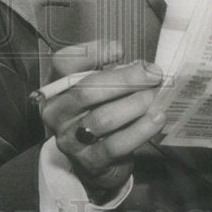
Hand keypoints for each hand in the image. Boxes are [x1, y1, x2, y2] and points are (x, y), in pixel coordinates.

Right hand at [39, 40, 164, 200]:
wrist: (96, 161)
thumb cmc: (98, 114)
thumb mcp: (99, 88)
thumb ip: (109, 70)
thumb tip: (130, 58)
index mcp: (55, 88)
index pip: (63, 63)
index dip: (89, 53)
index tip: (119, 49)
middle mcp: (56, 113)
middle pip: (86, 91)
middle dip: (124, 80)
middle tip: (152, 74)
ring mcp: (70, 140)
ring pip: (103, 118)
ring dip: (134, 104)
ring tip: (155, 96)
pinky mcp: (89, 162)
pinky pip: (116, 144)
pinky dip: (139, 130)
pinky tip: (156, 118)